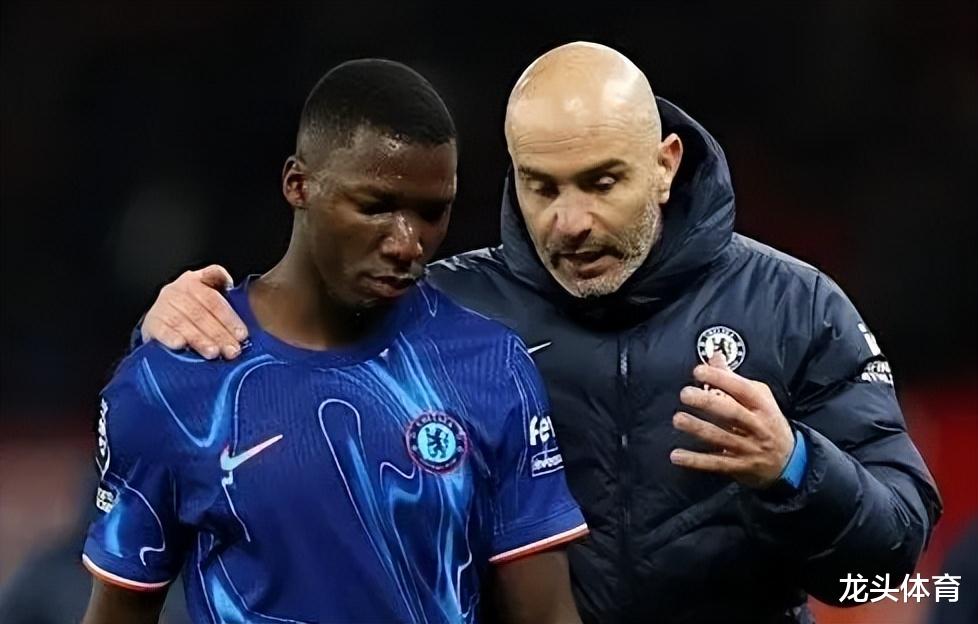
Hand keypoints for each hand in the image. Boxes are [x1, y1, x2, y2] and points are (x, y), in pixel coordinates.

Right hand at [141, 265, 247, 359]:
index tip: (242, 335)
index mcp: (194, 282)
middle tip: (232, 351)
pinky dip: (170, 337)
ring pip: (183, 323)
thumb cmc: (191, 311)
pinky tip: (180, 345)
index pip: (214, 300)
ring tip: (213, 353)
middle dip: (219, 334)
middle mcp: (177, 291)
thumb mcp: (206, 297)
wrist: (161, 321)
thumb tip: (233, 294)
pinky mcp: (151, 322)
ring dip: (199, 339)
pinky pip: (161, 329)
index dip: (229, 318)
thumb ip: (220, 293)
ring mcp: (162, 306)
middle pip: (201, 314)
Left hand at [670, 354, 793, 488]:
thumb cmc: (768, 422)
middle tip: (685, 394)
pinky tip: (676, 455)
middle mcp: (756, 426)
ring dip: (697, 428)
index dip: (720, 378)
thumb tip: (714, 356)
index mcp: (762, 406)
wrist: (789, 461)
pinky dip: (695, 461)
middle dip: (707, 402)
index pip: (742, 389)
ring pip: (721, 437)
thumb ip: (734, 379)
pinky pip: (714, 463)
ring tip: (678, 419)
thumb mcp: (759, 398)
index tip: (699, 370)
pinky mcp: (738, 466)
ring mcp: (747, 448)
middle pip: (731, 413)